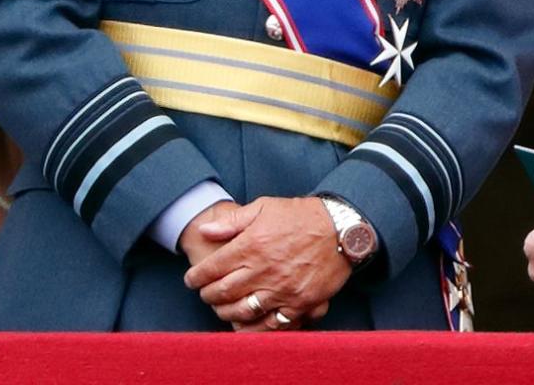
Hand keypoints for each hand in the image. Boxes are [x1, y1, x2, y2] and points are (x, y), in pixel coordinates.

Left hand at [183, 196, 352, 329]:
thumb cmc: (301, 215)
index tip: (192, 279)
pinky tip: (246, 322)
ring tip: (222, 307)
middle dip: (207, 294)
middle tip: (205, 292)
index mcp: (251, 245)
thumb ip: (233, 221)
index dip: (196, 277)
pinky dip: (254, 326)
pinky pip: (269, 323)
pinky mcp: (297, 302)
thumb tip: (205, 229)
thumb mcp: (265, 207)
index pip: (211, 269)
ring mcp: (280, 289)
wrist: (341, 227)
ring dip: (225, 311)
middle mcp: (262, 270)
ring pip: (240, 310)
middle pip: (221, 293)